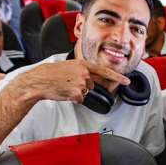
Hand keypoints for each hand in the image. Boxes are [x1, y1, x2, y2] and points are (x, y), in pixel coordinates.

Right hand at [12, 59, 128, 103]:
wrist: (39, 80)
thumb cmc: (51, 73)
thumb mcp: (69, 66)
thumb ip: (82, 71)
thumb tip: (91, 80)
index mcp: (82, 64)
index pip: (104, 71)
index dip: (117, 76)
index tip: (126, 80)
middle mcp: (84, 73)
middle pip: (92, 85)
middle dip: (83, 87)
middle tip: (68, 83)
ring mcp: (80, 84)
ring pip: (85, 93)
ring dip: (77, 93)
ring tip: (64, 87)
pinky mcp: (76, 94)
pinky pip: (80, 100)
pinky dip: (73, 99)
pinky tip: (64, 93)